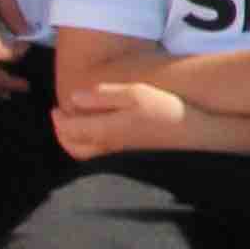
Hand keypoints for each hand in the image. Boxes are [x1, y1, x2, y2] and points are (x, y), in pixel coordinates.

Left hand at [53, 76, 191, 159]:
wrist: (193, 132)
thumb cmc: (164, 108)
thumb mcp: (134, 93)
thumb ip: (102, 96)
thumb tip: (73, 98)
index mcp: (105, 130)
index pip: (69, 130)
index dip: (58, 120)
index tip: (56, 107)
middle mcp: (108, 146)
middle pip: (74, 147)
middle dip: (61, 134)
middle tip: (59, 118)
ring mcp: (119, 153)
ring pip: (86, 154)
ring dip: (74, 141)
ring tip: (75, 126)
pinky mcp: (130, 154)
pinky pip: (98, 155)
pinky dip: (88, 145)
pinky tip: (98, 133)